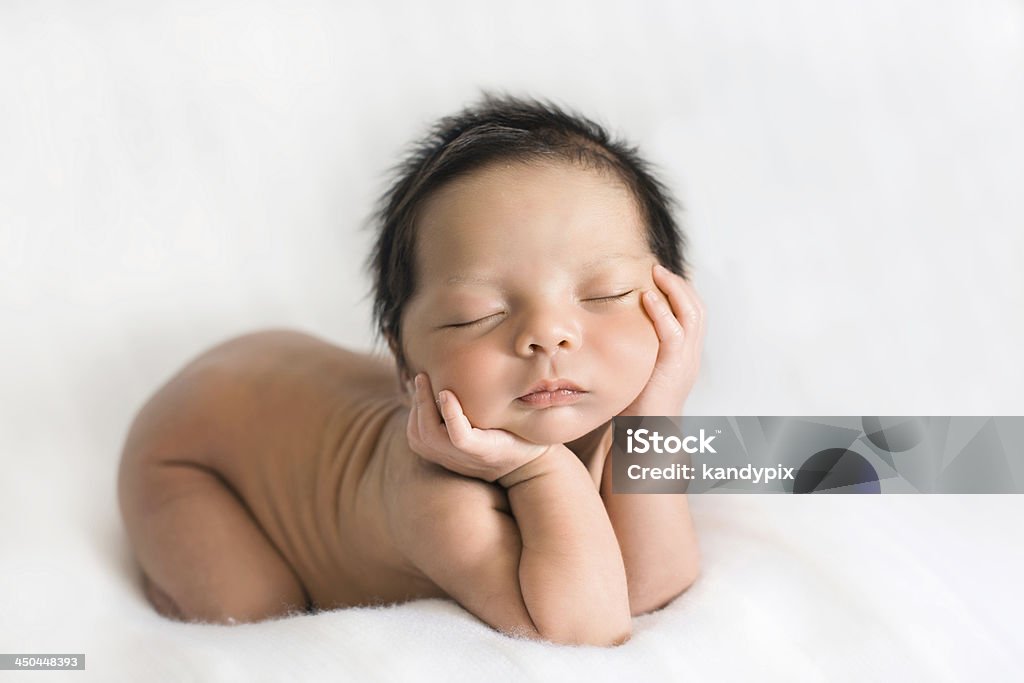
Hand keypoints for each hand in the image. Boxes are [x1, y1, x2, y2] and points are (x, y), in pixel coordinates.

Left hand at [406, 373, 552, 482]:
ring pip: (419, 439)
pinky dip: (413, 418)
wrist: (521, 468)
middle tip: (422, 376)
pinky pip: (417, 441)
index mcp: (488, 450)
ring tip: (420, 385)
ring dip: (415, 410)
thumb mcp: (529, 423)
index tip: (445, 391)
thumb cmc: (528, 437)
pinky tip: (420, 400)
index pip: (461, 439)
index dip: (450, 415)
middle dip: (423, 403)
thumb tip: (511, 371)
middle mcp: (465, 459)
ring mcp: (451, 461)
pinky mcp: (442, 459)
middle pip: (431, 436)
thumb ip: (516, 405)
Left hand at [620, 264, 705, 416]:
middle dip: (679, 284)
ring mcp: (686, 361)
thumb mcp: (638, 371)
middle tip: (657, 268)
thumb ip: (635, 350)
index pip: (692, 315)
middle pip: (697, 308)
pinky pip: (674, 333)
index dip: (679, 292)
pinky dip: (662, 312)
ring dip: (674, 290)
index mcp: (684, 356)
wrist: (644, 439)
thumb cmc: (634, 408)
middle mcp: (690, 356)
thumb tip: (610, 329)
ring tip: (656, 273)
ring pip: (693, 314)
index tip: (660, 275)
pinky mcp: (674, 368)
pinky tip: (647, 297)